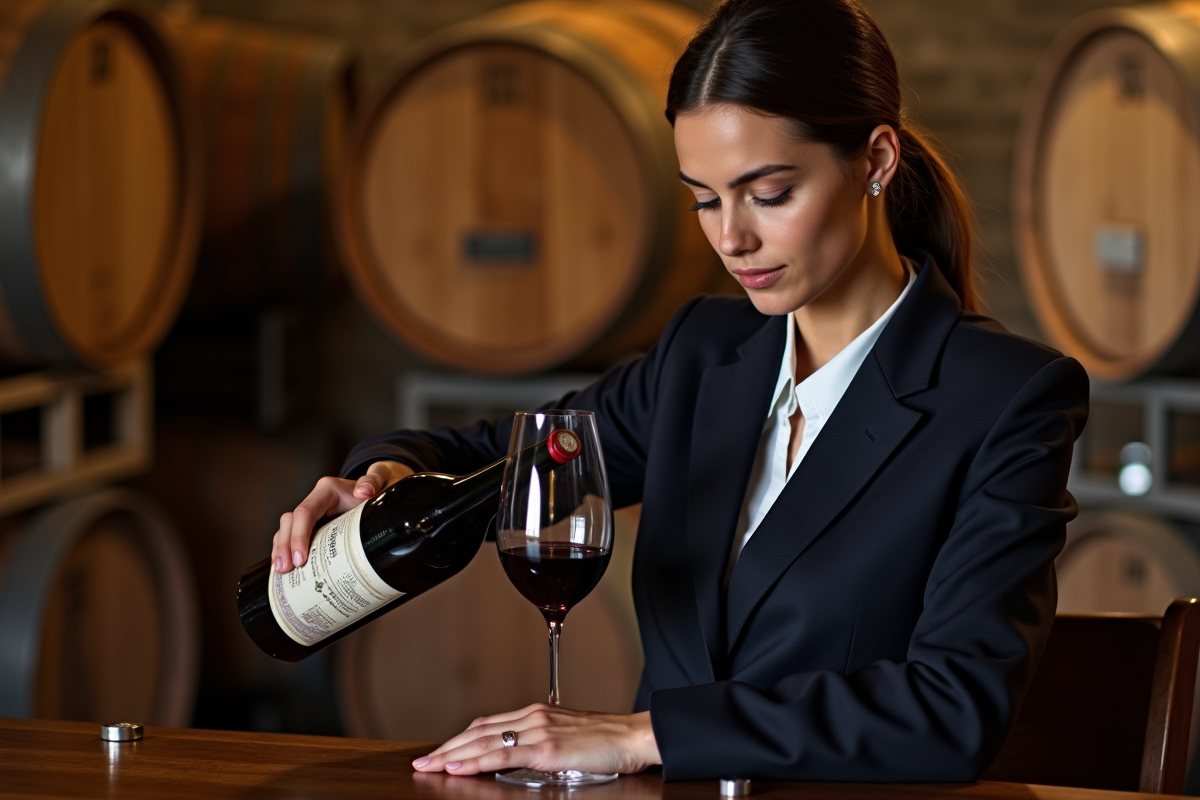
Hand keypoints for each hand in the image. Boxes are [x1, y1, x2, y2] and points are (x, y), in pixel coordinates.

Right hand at [270, 460, 413, 572]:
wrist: (378, 491)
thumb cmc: (377, 489)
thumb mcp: (379, 480)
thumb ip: (373, 480)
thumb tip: (364, 491)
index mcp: (327, 490)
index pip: (305, 512)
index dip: (299, 535)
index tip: (300, 559)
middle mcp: (315, 500)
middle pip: (290, 521)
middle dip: (285, 545)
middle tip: (285, 569)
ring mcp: (311, 513)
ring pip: (286, 528)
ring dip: (280, 549)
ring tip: (280, 571)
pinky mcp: (311, 525)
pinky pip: (291, 536)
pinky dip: (285, 550)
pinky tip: (282, 567)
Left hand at [411, 705, 660, 775]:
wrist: (634, 736)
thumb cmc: (608, 740)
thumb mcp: (569, 737)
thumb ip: (543, 743)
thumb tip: (523, 756)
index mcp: (538, 714)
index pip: (487, 724)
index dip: (461, 738)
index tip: (441, 751)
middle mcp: (533, 717)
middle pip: (478, 731)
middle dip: (447, 748)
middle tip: (422, 762)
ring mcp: (538, 731)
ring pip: (483, 741)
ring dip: (452, 755)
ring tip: (429, 766)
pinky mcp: (546, 749)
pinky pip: (503, 754)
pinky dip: (476, 761)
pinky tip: (458, 768)